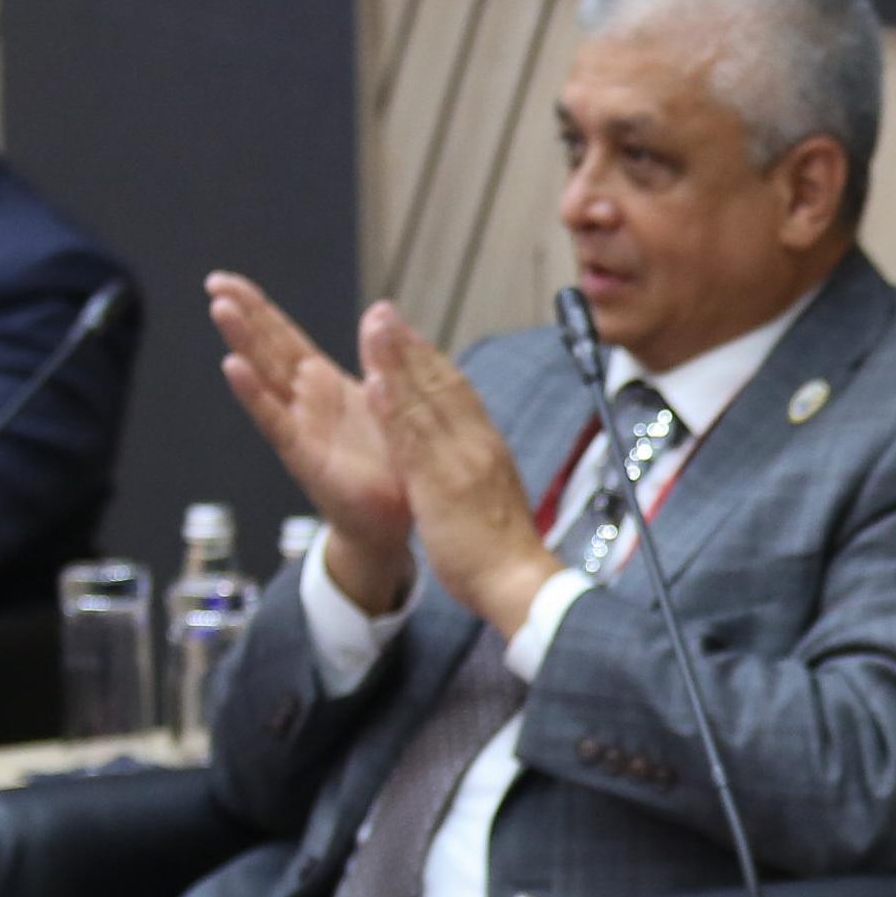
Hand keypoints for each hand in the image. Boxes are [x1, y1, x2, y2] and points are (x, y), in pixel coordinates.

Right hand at [209, 273, 409, 603]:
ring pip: (266, 376)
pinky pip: (275, 419)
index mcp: (323, 384)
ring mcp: (300, 426)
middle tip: (213, 282)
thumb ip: (378, 359)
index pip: (283, 337)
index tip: (227, 280)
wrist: (390, 521)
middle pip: (267, 348)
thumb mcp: (389, 399)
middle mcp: (304, 401)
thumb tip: (381, 310)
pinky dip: (253, 393)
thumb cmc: (386, 463)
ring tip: (220, 309)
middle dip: (242, 314)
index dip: (258, 308)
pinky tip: (232, 367)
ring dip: (243, 341)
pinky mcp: (303, 454)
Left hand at [362, 303, 549, 641]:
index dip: (431, 359)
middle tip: (384, 312)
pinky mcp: (439, 488)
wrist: (521, 584)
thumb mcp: (497, 496)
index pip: (459, 392)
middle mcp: (475, 446)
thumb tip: (474, 454)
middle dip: (410, 346)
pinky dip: (393, 410)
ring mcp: (457, 464)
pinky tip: (374, 383)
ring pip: (424, 404)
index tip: (409, 333)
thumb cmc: (508, 552)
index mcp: (488, 449)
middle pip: (441, 385)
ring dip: (397, 363)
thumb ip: (481, 468)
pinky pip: (412, 444)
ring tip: (373, 328)